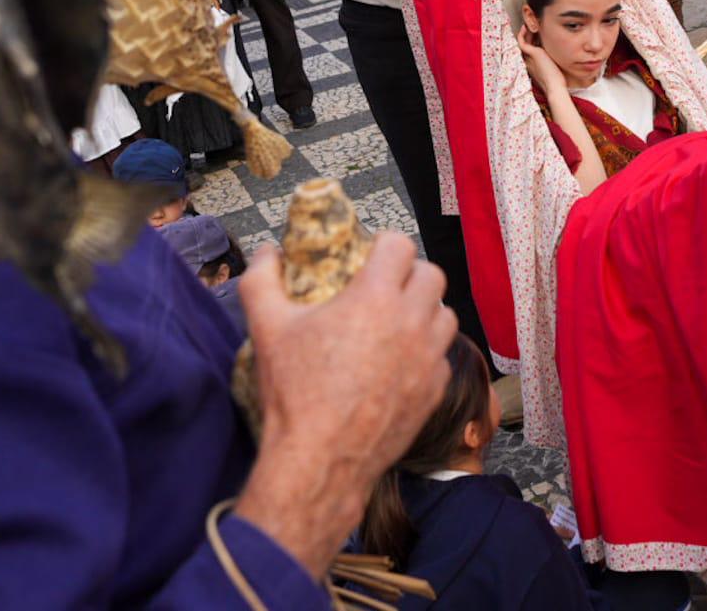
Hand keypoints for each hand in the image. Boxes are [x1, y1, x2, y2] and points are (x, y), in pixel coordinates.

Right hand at [232, 234, 455, 577]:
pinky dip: (427, 352)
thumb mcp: (266, 328)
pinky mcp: (435, 391)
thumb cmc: (294, 392)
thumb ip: (261, 281)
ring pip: (445, 314)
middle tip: (384, 287)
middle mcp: (411, 322)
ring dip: (424, 310)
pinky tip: (400, 362)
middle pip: (431, 275)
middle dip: (409, 274)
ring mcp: (428, 358)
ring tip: (397, 322)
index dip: (385, 246)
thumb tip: (265, 253)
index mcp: (375, 298)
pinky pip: (442, 357)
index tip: (369, 257)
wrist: (319, 460)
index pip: (400, 246)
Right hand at [517, 25, 565, 93]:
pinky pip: (521, 42)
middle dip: (528, 36)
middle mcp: (529, 61)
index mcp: (533, 65)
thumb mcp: (554, 67)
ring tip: (529, 25)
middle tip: (532, 27)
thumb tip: (563, 53)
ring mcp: (528, 57)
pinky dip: (521, 34)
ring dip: (524, 33)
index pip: (530, 51)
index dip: (531, 41)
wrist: (554, 86)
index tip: (536, 35)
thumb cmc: (557, 80)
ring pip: (522, 43)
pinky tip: (525, 27)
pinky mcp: (531, 53)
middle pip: (525, 45)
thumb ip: (553, 60)